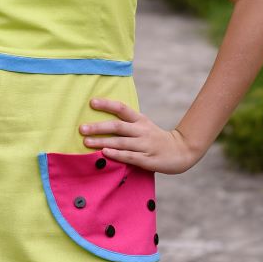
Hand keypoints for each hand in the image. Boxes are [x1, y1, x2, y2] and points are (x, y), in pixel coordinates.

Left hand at [79, 97, 202, 175]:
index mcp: (140, 120)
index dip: (107, 105)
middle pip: (118, 126)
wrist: (180, 151)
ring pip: (121, 142)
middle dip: (98, 127)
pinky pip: (129, 156)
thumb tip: (101, 121)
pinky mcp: (146, 159)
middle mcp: (142, 130)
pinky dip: (116, 154)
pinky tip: (105, 153)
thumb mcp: (144, 125)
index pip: (122, 109)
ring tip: (87, 142)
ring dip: (102, 141)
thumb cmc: (155, 138)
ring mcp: (144, 145)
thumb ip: (127, 123)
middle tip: (82, 128)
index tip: (91, 102)